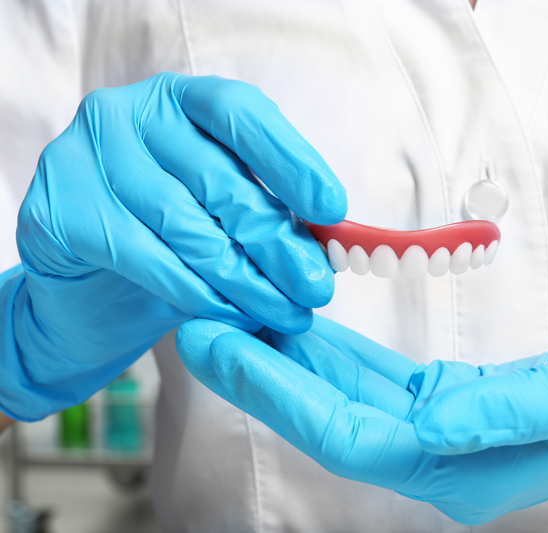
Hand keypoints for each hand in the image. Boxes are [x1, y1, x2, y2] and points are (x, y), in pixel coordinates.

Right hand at [3, 72, 345, 420]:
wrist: (85, 274)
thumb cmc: (169, 232)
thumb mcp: (225, 212)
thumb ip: (272, 215)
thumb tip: (334, 246)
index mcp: (182, 101)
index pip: (242, 114)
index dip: (292, 161)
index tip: (333, 209)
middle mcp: (130, 114)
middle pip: (220, 180)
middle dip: (277, 242)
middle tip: (316, 288)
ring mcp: (87, 157)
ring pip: (186, 227)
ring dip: (245, 280)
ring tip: (285, 312)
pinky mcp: (59, 210)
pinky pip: (145, 259)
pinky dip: (196, 293)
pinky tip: (230, 315)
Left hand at [176, 316, 547, 524]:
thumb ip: (506, 409)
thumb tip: (432, 418)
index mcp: (462, 465)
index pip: (347, 432)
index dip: (277, 391)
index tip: (221, 342)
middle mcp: (440, 457)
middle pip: (330, 416)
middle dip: (261, 373)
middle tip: (200, 320)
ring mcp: (444, 433)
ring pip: (346, 396)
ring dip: (289, 360)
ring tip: (235, 314)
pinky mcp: (453, 403)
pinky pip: (377, 380)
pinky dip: (334, 354)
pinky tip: (303, 325)